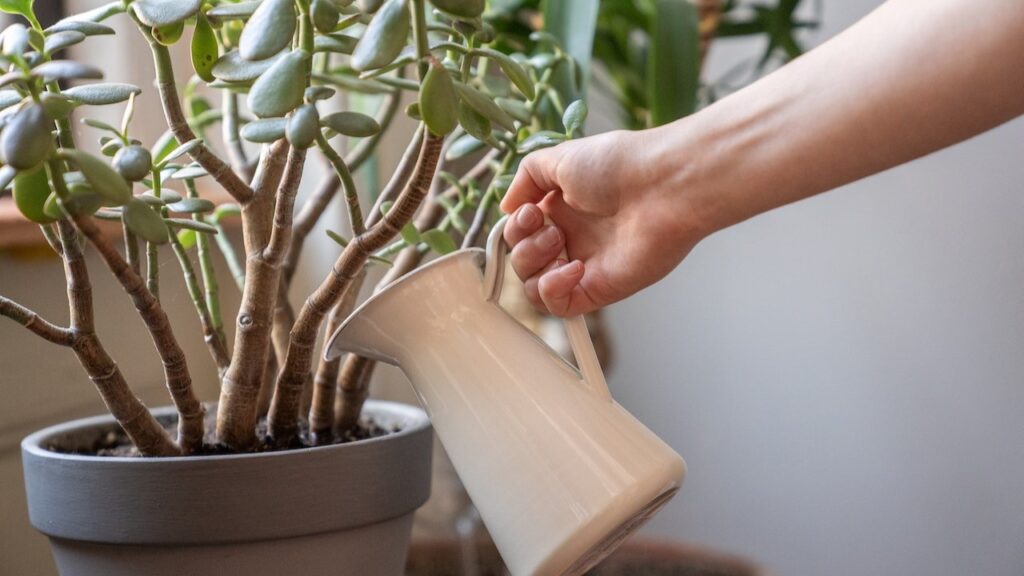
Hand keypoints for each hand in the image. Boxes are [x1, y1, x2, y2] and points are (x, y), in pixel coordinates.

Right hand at [500, 129, 707, 315]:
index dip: (515, 228)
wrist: (662, 186)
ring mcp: (584, 266)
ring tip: (560, 243)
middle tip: (549, 226)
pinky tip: (573, 268)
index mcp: (560, 209)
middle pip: (521, 261)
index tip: (529, 212)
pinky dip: (553, 290)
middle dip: (523, 245)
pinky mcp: (599, 289)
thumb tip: (507, 206)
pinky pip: (558, 307)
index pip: (519, 233)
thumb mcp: (559, 157)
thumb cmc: (620, 166)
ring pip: (533, 287)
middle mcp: (571, 238)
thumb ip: (525, 178)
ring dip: (533, 265)